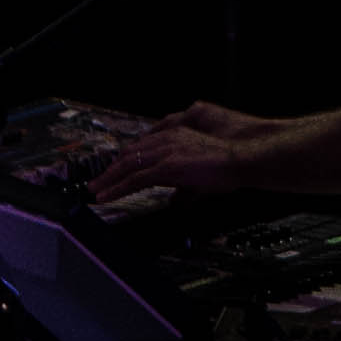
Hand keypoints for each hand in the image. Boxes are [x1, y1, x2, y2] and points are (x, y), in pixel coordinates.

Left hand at [95, 102, 279, 209]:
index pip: (139, 149)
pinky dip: (116, 188)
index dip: (123, 162)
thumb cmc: (230, 166)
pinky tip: (105, 196)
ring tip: (94, 191)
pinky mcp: (167, 166)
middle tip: (96, 183)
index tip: (113, 172)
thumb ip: (185, 189)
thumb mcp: (201, 177)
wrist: (246, 158)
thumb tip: (176, 202)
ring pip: (126, 166)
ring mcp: (165, 152)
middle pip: (128, 155)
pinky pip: (134, 179)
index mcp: (173, 139)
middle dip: (110, 170)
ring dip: (107, 180)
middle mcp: (165, 141)